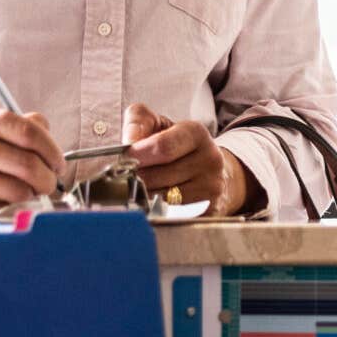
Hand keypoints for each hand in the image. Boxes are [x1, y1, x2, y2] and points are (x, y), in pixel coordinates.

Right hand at [0, 106, 59, 213]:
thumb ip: (12, 125)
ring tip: (27, 195)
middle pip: (28, 165)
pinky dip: (10, 210)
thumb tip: (47, 131)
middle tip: (49, 185)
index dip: (52, 151)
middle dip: (48, 180)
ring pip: (17, 191)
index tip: (58, 164)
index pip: (29, 132)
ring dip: (31, 197)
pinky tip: (5, 204)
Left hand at [123, 104, 260, 214]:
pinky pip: (171, 215)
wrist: (211, 171)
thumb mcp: (159, 125)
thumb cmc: (178, 147)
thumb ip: (139, 121)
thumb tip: (129, 140)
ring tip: (140, 187)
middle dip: (136, 177)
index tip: (125, 158)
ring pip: (161, 199)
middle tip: (127, 175)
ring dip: (143, 195)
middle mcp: (210, 160)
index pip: (162, 147)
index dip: (138, 154)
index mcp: (196, 134)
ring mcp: (211, 188)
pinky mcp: (209, 211)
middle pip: (157, 176)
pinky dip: (156, 210)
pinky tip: (154, 202)